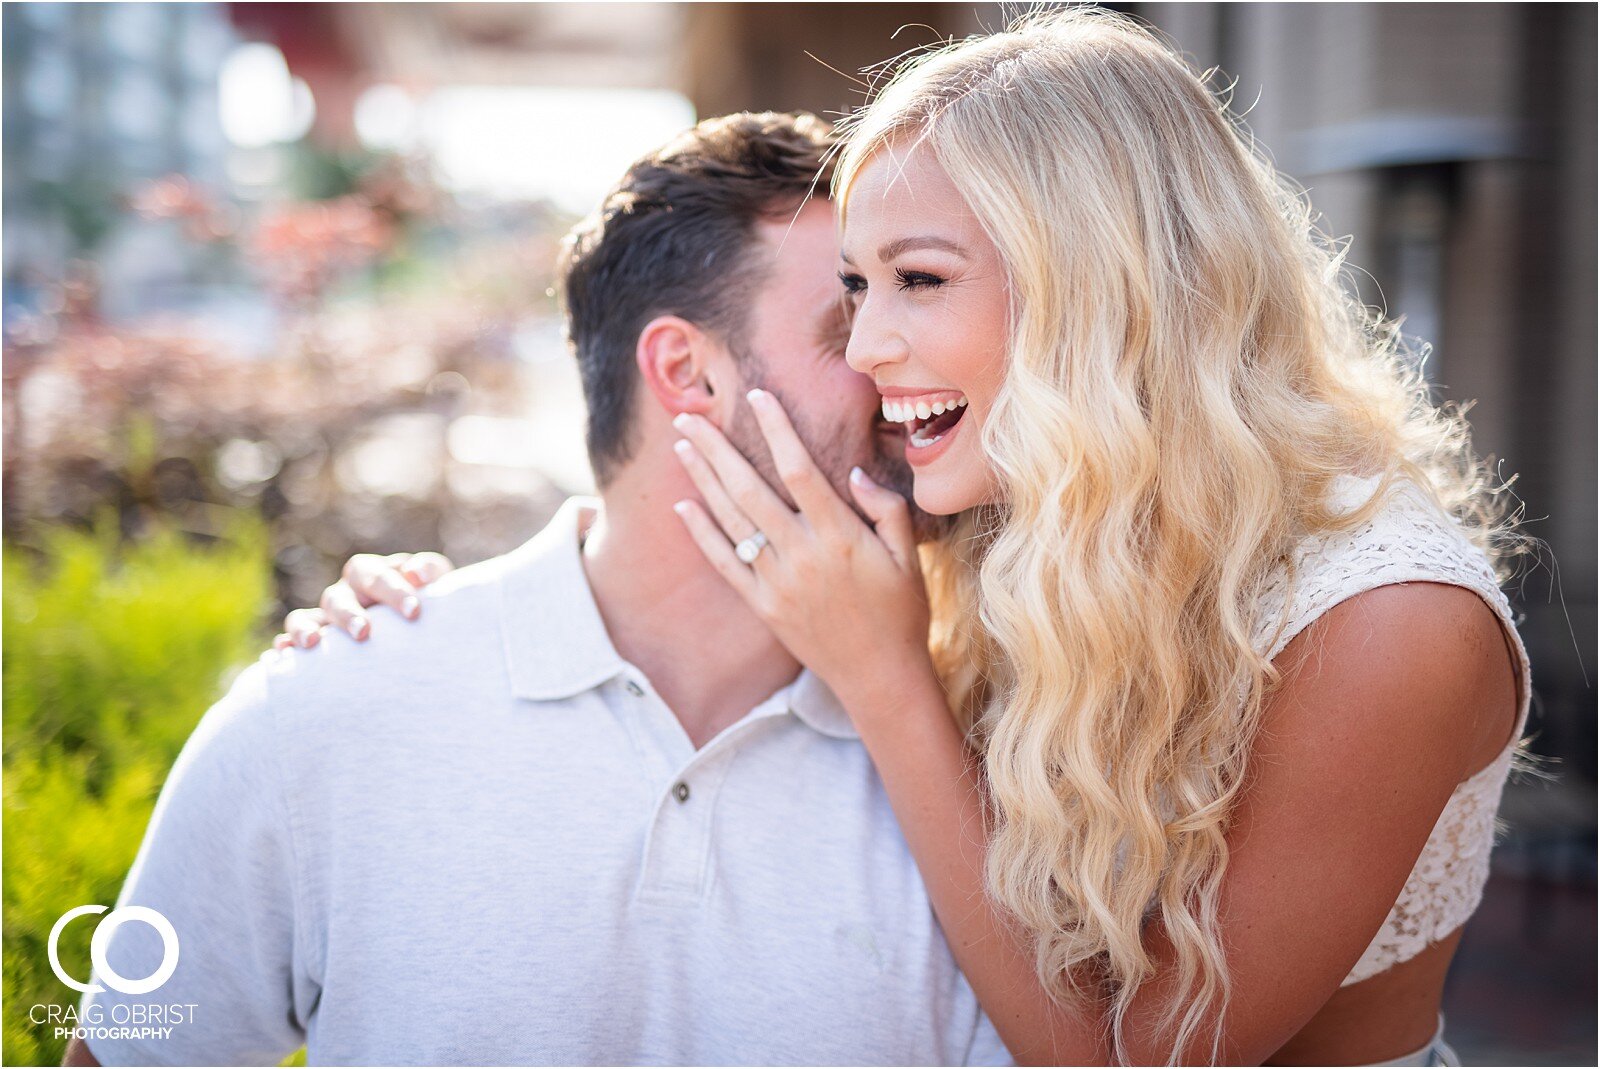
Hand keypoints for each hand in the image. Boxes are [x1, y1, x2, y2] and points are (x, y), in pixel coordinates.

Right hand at [272, 552, 453, 649]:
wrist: (422, 629)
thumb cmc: (429, 603)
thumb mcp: (435, 585)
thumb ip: (430, 572)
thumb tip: (415, 573)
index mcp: (373, 574)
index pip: (375, 574)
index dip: (393, 590)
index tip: (415, 612)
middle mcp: (346, 593)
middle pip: (338, 596)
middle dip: (350, 614)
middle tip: (364, 632)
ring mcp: (328, 618)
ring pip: (307, 616)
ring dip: (306, 627)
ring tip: (312, 642)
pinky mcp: (317, 639)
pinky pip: (291, 641)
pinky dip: (285, 644)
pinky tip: (282, 654)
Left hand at [669, 389, 935, 713]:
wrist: (880, 676)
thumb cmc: (902, 613)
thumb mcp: (908, 557)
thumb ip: (885, 509)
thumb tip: (851, 472)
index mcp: (841, 537)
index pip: (800, 470)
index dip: (777, 430)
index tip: (758, 396)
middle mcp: (803, 556)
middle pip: (750, 490)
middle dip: (717, 449)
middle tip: (689, 417)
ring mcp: (778, 583)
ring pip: (732, 522)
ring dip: (703, 481)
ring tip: (682, 446)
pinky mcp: (764, 607)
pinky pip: (725, 565)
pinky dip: (703, 535)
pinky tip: (683, 507)